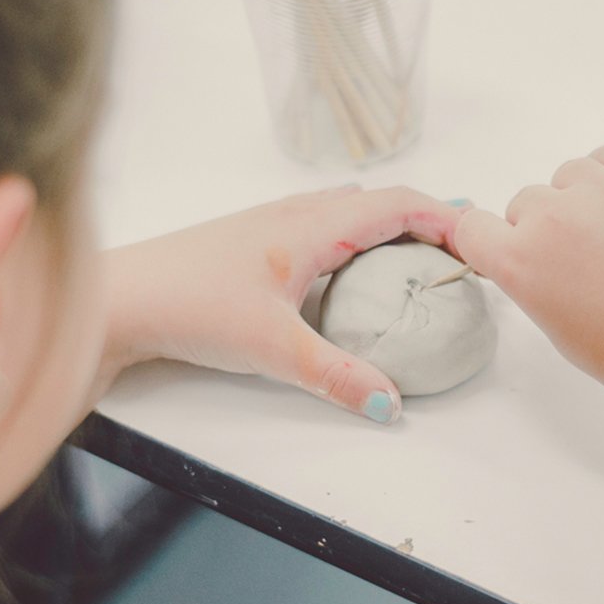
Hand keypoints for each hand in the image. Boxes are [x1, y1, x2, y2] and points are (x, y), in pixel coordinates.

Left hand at [101, 186, 467, 422]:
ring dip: (390, 224)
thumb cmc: (188, 306)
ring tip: (418, 256)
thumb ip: (337, 374)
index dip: (448, 217)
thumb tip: (391, 402)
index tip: (482, 241)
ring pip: (348, 209)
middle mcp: (296, 213)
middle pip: (380, 201)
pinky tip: (349, 267)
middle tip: (461, 252)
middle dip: (427, 219)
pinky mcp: (252, 241)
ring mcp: (272, 223)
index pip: (399, 203)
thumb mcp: (273, 348)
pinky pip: (322, 223)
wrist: (121, 299)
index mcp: (312, 226)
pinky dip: (355, 235)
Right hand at [448, 146, 603, 401]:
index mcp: (519, 261)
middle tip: (584, 264)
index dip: (492, 241)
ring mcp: (601, 192)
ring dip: (580, 199)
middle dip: (545, 229)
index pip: (472, 227)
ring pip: (568, 176)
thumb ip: (531, 276)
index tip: (511, 250)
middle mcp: (553, 218)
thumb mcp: (557, 325)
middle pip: (525, 202)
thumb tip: (535, 249)